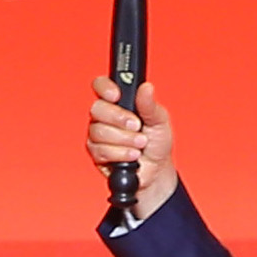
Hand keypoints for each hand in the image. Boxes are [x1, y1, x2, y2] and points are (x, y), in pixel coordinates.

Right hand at [85, 77, 177, 222]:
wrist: (156, 170)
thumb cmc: (157, 143)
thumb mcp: (159, 121)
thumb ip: (150, 104)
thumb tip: (146, 87)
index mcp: (119, 102)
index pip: (101, 86)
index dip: (105, 88)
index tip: (116, 96)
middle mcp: (105, 116)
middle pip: (97, 108)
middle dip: (119, 119)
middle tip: (136, 126)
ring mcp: (98, 134)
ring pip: (99, 131)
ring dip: (124, 139)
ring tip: (140, 144)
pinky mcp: (97, 153)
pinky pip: (101, 150)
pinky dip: (120, 154)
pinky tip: (132, 156)